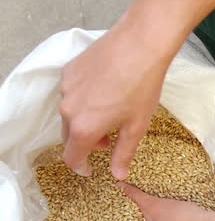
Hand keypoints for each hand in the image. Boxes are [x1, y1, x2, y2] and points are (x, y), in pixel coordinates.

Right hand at [59, 0, 214, 179]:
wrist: (140, 45)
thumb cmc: (142, 86)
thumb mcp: (136, 126)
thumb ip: (123, 153)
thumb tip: (118, 175)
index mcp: (84, 128)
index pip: (72, 156)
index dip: (81, 166)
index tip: (90, 169)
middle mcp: (68, 109)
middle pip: (70, 135)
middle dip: (88, 142)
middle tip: (110, 138)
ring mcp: (66, 88)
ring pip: (70, 113)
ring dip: (86, 120)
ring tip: (111, 112)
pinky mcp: (69, 70)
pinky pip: (72, 93)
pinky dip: (85, 99)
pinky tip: (106, 91)